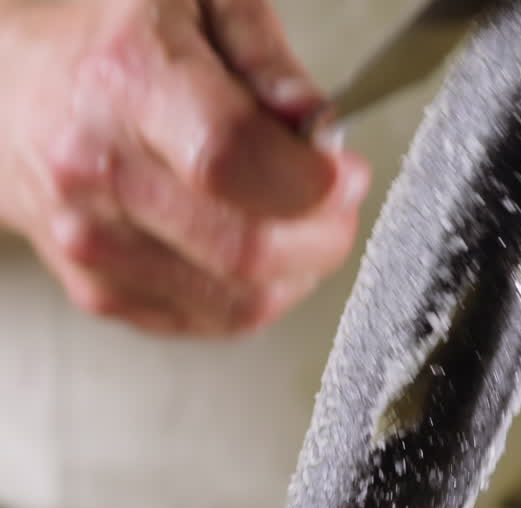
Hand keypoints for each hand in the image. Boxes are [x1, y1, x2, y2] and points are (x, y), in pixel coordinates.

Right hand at [0, 0, 369, 335]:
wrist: (10, 102)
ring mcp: (96, 247)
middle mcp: (100, 173)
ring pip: (239, 302)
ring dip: (297, 272)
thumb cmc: (111, 46)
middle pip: (244, 249)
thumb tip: (319, 129)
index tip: (345, 173)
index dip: (309, 182)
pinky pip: (214, 321)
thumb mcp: (193, 1)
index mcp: (126, 83)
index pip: (230, 159)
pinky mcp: (102, 295)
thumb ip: (266, 57)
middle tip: (338, 207)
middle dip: (321, 237)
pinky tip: (257, 251)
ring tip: (300, 226)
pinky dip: (256, 294)